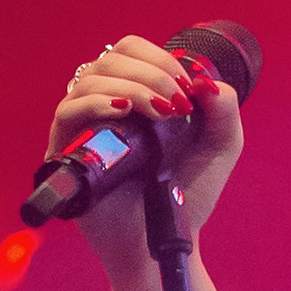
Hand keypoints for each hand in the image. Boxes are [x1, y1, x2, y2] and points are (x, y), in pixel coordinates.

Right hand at [47, 33, 246, 290]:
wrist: (166, 238)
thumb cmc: (185, 195)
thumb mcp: (219, 149)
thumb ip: (224, 112)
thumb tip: (208, 81)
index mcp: (134, 94)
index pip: (132, 51)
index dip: (158, 59)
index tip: (187, 88)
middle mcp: (104, 104)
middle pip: (112, 60)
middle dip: (151, 74)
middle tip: (178, 104)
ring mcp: (83, 126)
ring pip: (91, 79)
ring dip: (131, 88)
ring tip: (160, 113)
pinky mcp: (66, 151)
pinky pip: (69, 111)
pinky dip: (96, 104)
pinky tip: (123, 113)